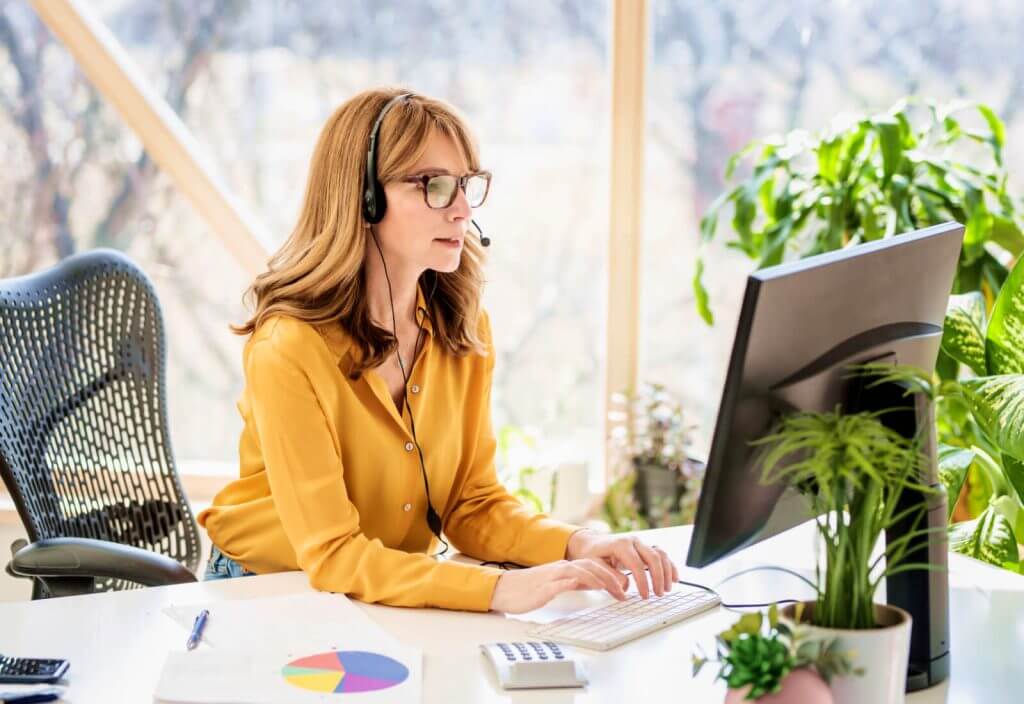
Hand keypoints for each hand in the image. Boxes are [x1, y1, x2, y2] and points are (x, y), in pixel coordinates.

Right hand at [489, 559, 630, 613]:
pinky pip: (561, 582)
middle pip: (591, 566)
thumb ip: (575, 581)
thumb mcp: (558, 584)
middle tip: (624, 590)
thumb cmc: (529, 590)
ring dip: (598, 579)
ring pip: (579, 571)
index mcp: (565, 567)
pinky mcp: (544, 587)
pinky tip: (585, 586)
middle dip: (611, 577)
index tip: (624, 587)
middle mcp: (561, 568)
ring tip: (612, 589)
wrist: (505, 590)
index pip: (593, 566)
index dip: (611, 574)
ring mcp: (552, 576)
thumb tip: (594, 583)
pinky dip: (574, 582)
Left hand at [564, 530, 678, 598]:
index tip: (645, 596)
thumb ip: (609, 576)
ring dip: (666, 572)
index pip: (636, 564)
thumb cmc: (591, 555)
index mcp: (620, 544)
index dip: (643, 582)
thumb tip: (625, 588)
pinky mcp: (645, 547)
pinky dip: (670, 566)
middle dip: (658, 577)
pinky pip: (662, 554)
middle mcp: (633, 541)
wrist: (591, 543)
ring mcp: (640, 543)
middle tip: (658, 594)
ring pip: (660, 554)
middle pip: (653, 557)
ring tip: (666, 589)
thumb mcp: (594, 565)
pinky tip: (674, 578)